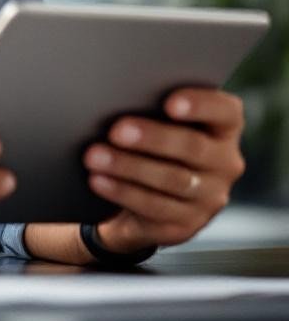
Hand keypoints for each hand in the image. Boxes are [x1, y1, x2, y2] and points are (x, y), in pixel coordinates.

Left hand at [83, 88, 245, 254]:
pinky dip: (122, 192)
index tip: (170, 103)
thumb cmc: (150, 140)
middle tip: (116, 131)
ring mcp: (209, 197)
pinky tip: (99, 180)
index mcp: (222, 128)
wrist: (143, 192)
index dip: (201, 105)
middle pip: (193, 147)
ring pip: (172, 180)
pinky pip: (155, 208)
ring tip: (95, 156)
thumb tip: (114, 96)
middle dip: (151, 138)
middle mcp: (224, 163)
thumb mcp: (156, 120)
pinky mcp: (187, 224)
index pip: (226, 112)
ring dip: (129, 167)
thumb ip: (150, 105)